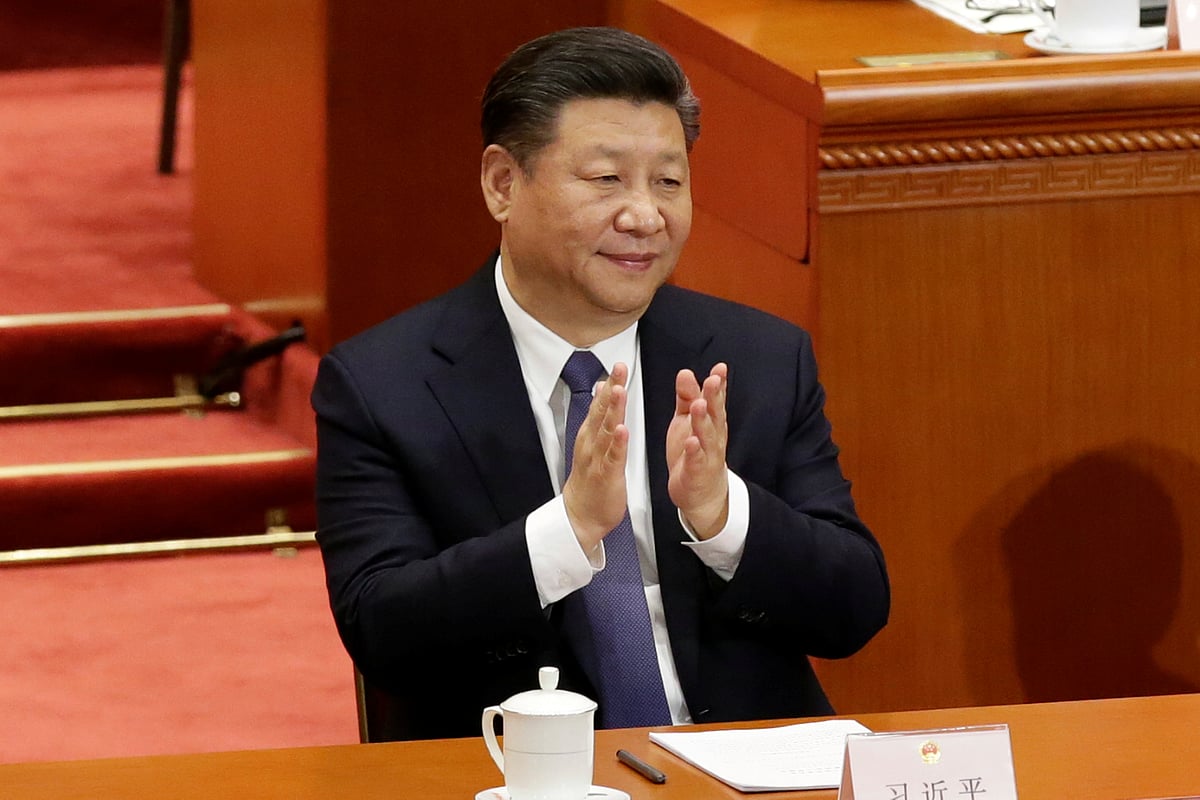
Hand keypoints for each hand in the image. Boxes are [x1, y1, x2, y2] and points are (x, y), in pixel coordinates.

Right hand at [562, 362, 630, 552]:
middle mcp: (591, 443)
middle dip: (611, 389)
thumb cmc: (590, 481)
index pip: (600, 405)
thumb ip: (598, 416)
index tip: (617, 365)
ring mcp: (597, 459)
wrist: (580, 516)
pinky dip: (617, 443)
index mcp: (590, 436)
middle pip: (601, 412)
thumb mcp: (593, 443)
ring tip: (619, 390)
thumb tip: (602, 389)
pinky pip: (613, 457)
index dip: (609, 385)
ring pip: (606, 430)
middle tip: (619, 368)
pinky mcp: (606, 475)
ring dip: (612, 410)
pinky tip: (622, 430)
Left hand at [666, 363, 729, 538]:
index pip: (715, 399)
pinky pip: (696, 460)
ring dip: (703, 420)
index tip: (719, 369)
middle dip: (714, 397)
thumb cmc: (694, 451)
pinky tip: (691, 441)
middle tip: (712, 380)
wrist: (701, 492)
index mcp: (711, 421)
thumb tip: (686, 373)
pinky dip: (694, 451)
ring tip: (699, 405)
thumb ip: (687, 397)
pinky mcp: (697, 471)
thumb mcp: (688, 420)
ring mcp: (707, 454)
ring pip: (706, 435)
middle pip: (715, 414)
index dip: (719, 384)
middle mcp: (713, 436)